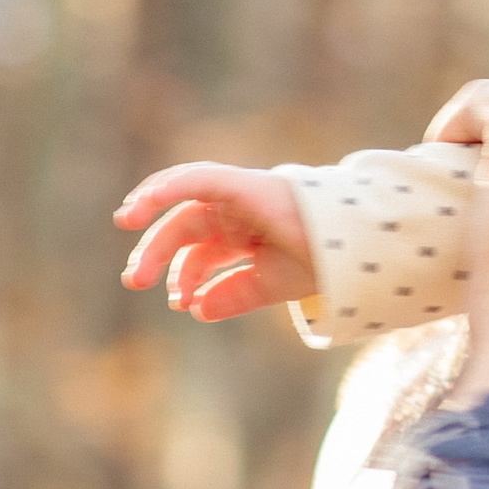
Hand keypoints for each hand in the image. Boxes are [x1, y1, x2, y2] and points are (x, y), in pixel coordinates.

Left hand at [115, 162, 314, 320]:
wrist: (355, 245)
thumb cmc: (322, 261)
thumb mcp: (271, 285)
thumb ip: (234, 295)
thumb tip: (197, 310)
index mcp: (246, 235)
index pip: (201, 250)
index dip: (183, 274)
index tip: (176, 302)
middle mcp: (238, 212)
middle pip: (185, 229)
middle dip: (157, 255)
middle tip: (134, 281)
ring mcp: (240, 195)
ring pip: (183, 206)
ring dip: (155, 227)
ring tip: (133, 250)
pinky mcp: (244, 183)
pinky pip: (199, 179)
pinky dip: (169, 186)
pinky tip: (144, 203)